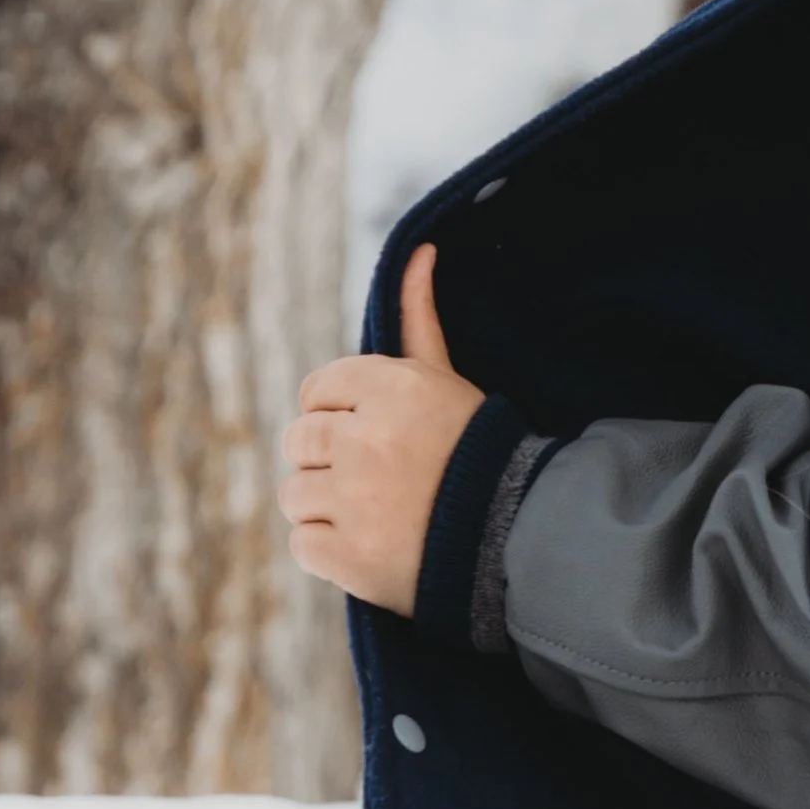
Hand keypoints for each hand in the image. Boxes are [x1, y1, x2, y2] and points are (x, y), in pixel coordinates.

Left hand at [280, 243, 484, 617]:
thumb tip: (420, 250)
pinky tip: (373, 543)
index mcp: (391, 389)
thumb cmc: (475, 447)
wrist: (515, 535)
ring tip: (379, 511)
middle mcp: (366, 441)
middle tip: (381, 475)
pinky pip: (301, 544)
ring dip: (328, 506)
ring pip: (294, 495)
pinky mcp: (346, 558)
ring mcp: (354, 503)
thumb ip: (418, 318)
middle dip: (332, 458)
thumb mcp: (446, 378)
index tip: (378, 431)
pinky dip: (330, 550)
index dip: (343, 413)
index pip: (316, 392)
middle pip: (298, 442)